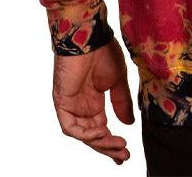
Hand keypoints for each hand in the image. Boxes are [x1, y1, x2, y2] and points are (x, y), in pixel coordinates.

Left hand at [52, 38, 134, 164]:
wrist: (89, 36)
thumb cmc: (103, 52)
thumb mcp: (118, 81)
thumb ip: (121, 102)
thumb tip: (129, 123)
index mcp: (94, 101)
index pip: (101, 128)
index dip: (111, 142)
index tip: (124, 152)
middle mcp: (81, 106)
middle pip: (93, 136)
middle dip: (107, 148)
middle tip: (123, 156)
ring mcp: (71, 105)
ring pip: (82, 134)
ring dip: (99, 143)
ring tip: (117, 145)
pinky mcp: (62, 102)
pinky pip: (71, 127)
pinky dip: (85, 134)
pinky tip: (100, 133)